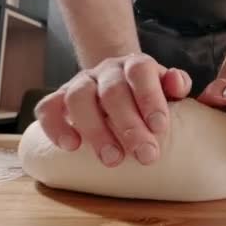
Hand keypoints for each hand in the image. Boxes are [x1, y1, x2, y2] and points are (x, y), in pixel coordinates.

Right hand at [35, 53, 191, 167]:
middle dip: (130, 126)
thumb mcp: (168, 88)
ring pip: (79, 98)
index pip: (140, 71)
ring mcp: (80, 83)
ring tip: (112, 160)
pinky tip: (70, 147)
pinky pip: (48, 108)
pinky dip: (56, 127)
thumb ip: (177, 84)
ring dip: (96, 130)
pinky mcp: (58, 98)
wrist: (118, 83)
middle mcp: (106, 71)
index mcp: (135, 65)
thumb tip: (177, 83)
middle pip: (113, 91)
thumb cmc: (148, 94)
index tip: (160, 127)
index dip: (150, 97)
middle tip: (146, 156)